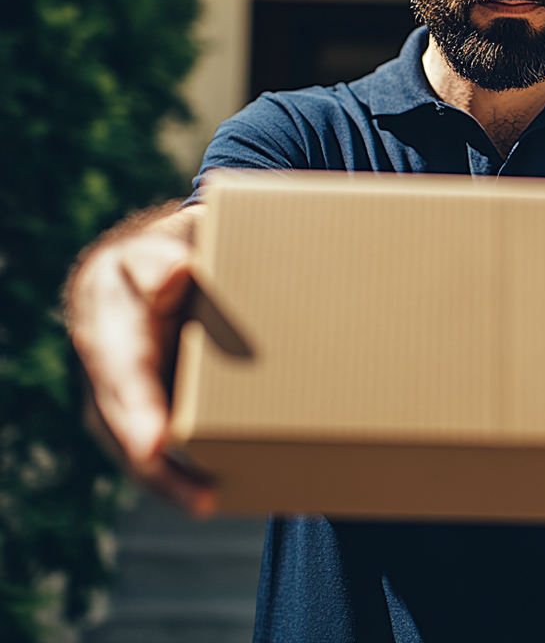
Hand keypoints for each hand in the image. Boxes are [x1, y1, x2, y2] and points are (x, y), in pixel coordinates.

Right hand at [70, 212, 216, 515]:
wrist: (141, 276)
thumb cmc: (149, 262)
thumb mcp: (150, 252)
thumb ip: (158, 261)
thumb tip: (177, 271)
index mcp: (110, 337)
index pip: (125, 379)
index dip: (141, 414)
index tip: (158, 443)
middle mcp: (110, 383)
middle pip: (132, 435)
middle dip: (163, 470)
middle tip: (201, 497)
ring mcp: (126, 407)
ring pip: (145, 457)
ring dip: (178, 484)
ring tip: (214, 502)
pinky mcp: (151, 418)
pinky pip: (165, 453)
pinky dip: (188, 475)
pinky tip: (224, 491)